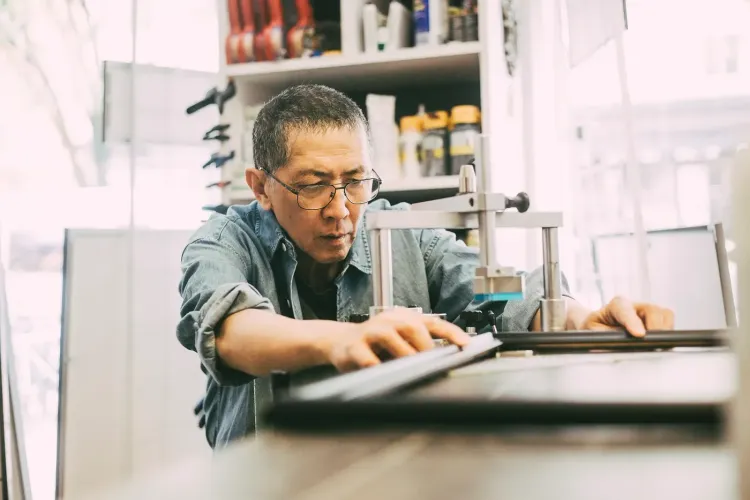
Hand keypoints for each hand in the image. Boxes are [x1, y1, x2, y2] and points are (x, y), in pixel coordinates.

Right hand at [324, 309, 470, 371]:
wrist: (340, 343)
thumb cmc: (376, 344)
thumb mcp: (400, 341)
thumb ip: (421, 347)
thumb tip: (447, 361)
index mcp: (403, 318)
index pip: (433, 322)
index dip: (451, 332)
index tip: (466, 345)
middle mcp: (388, 320)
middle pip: (413, 327)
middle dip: (425, 347)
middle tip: (433, 365)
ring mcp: (369, 331)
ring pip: (392, 339)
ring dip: (404, 355)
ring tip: (411, 369)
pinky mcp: (353, 347)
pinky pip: (369, 359)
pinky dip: (379, 367)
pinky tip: (384, 374)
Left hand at [580, 296, 674, 337]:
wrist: (599, 326)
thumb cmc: (595, 328)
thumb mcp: (592, 332)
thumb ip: (603, 339)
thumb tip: (612, 349)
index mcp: (616, 305)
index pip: (625, 309)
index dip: (632, 321)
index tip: (639, 335)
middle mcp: (635, 305)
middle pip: (653, 309)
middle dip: (655, 327)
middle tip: (651, 344)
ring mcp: (648, 312)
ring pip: (665, 314)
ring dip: (664, 331)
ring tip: (655, 344)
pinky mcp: (657, 320)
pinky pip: (669, 324)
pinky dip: (667, 335)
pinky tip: (658, 344)